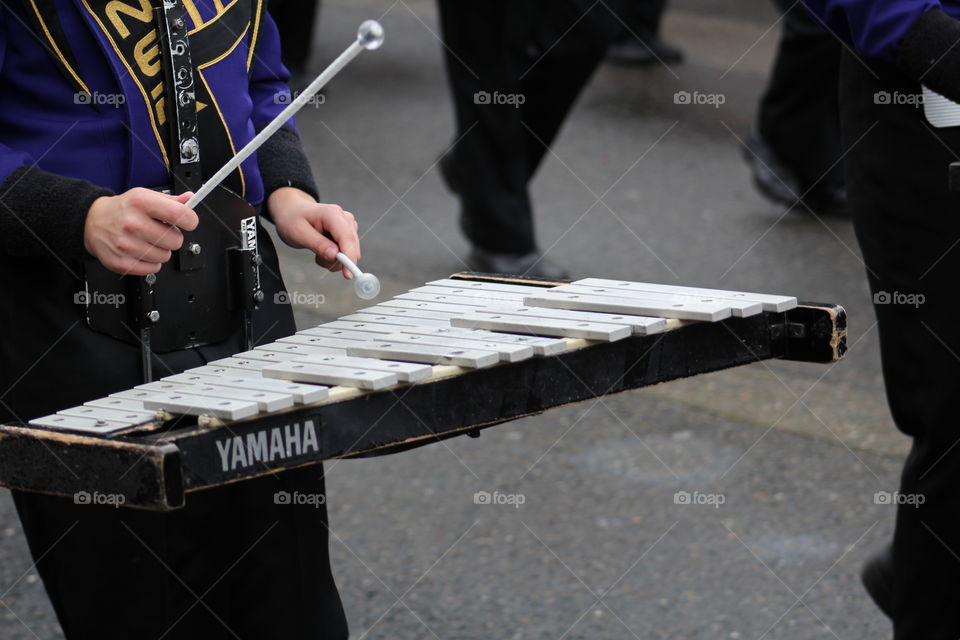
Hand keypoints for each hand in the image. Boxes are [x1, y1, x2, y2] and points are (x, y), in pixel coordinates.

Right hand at [84, 188, 198, 275]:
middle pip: (176, 241)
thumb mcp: (145, 196)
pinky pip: (154, 268)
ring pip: (166, 256)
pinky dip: (151, 262)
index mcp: (141, 203)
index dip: (190, 220)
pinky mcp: (123, 263)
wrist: (92, 221)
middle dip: (172, 237)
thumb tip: (189, 200)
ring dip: (161, 250)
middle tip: (159, 231)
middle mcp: (133, 223)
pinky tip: (141, 251)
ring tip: (147, 240)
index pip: (179, 214)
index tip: (188, 222)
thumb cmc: (123, 209)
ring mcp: (127, 245)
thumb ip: (170, 200)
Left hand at [269, 187, 359, 278]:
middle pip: (352, 247)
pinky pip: (347, 252)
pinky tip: (323, 250)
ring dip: (334, 259)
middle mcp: (345, 218)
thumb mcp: (299, 233)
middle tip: (317, 258)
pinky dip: (335, 257)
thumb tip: (335, 256)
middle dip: (337, 260)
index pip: (347, 238)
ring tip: (317, 250)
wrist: (292, 211)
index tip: (347, 274)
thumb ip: (318, 244)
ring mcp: (348, 226)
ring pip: (351, 253)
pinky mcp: (347, 233)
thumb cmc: (293, 219)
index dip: (349, 257)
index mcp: (332, 214)